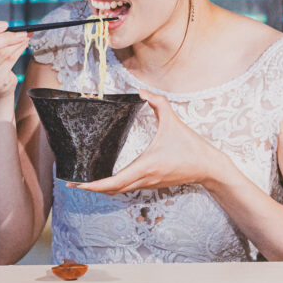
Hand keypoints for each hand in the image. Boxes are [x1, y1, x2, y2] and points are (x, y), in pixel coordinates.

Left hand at [69, 90, 228, 193]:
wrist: (209, 167)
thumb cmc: (191, 146)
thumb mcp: (174, 121)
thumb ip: (158, 102)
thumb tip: (142, 91)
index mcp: (146, 165)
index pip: (115, 181)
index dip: (95, 185)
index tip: (80, 184)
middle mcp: (145, 178)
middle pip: (113, 190)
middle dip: (92, 188)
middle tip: (73, 182)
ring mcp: (149, 183)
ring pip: (121, 190)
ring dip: (103, 189)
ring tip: (85, 182)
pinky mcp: (153, 183)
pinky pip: (129, 187)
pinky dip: (115, 186)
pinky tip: (107, 180)